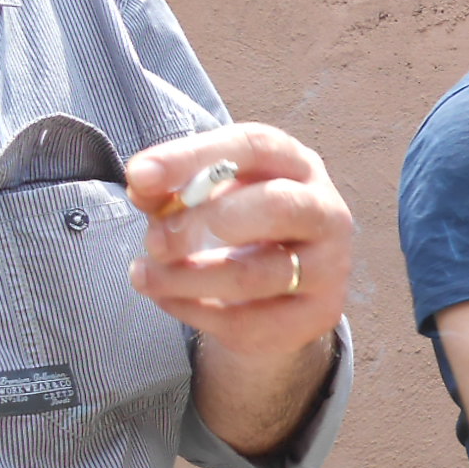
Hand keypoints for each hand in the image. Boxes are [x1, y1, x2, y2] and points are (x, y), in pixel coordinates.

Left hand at [126, 123, 353, 357]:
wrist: (284, 291)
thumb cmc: (239, 225)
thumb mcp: (206, 196)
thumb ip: (171, 188)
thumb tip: (142, 185)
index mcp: (297, 166)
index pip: (254, 147)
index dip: (194, 158)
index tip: (139, 176)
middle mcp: (326, 211)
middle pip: (277, 206)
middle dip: (203, 221)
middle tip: (154, 240)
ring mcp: (329, 266)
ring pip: (253, 275)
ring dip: (184, 277)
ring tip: (143, 274)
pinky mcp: (318, 314)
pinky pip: (246, 320)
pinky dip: (193, 310)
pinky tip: (168, 298)